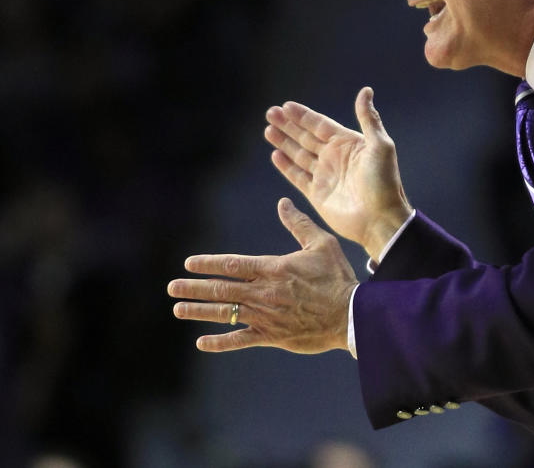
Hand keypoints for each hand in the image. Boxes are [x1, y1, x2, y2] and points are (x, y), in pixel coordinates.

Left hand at [168, 198, 357, 352]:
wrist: (350, 315)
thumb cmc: (337, 277)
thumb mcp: (321, 243)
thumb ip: (298, 223)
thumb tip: (282, 202)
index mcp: (273, 268)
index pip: (232, 264)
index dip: (208, 263)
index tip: (189, 263)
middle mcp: (264, 292)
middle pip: (221, 289)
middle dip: (194, 287)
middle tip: (172, 287)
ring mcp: (265, 316)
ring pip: (225, 313)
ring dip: (199, 311)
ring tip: (177, 309)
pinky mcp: (272, 336)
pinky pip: (240, 340)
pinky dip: (220, 342)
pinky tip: (202, 341)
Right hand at [264, 87, 411, 258]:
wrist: (380, 219)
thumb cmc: (384, 182)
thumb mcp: (380, 146)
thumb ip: (369, 119)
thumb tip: (366, 90)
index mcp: (348, 144)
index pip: (320, 124)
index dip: (303, 116)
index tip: (286, 106)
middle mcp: (335, 157)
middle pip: (306, 136)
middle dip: (288, 125)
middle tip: (270, 113)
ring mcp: (325, 175)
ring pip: (299, 154)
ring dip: (284, 142)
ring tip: (268, 129)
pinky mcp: (317, 194)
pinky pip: (298, 176)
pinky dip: (286, 166)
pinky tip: (275, 155)